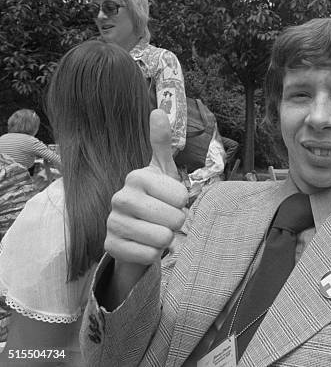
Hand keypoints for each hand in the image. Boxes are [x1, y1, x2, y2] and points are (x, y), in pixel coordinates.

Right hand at [105, 109, 187, 270]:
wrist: (135, 230)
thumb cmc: (155, 197)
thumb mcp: (162, 170)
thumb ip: (161, 143)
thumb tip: (157, 110)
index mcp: (137, 176)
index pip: (181, 196)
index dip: (183, 202)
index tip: (172, 199)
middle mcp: (121, 197)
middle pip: (174, 219)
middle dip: (176, 223)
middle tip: (165, 218)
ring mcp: (113, 222)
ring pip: (162, 239)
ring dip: (166, 239)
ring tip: (156, 230)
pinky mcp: (110, 246)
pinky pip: (148, 256)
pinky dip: (153, 254)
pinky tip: (144, 245)